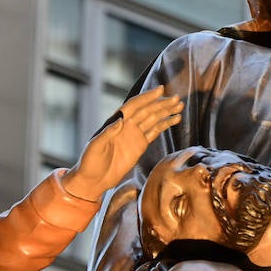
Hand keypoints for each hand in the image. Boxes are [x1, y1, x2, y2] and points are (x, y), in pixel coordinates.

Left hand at [63, 86, 182, 200]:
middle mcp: (127, 125)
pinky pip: (155, 132)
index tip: (160, 91)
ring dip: (166, 112)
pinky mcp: (140, 145)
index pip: (134, 106)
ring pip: (153, 119)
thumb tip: (120, 120)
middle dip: (162, 104)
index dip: (147, 98)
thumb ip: (107, 133)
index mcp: (116, 122)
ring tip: (180, 106)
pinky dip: (165, 124)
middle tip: (176, 99)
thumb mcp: (95, 147)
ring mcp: (134, 135)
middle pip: (147, 110)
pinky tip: (175, 119)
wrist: (94, 179)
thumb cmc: (90, 162)